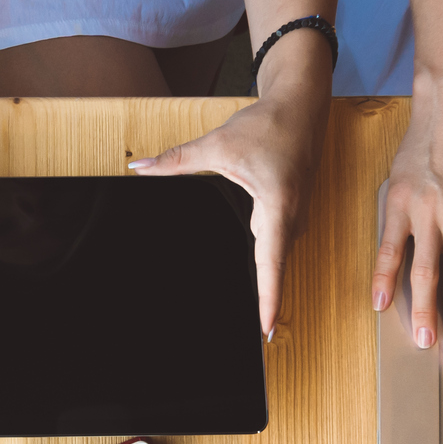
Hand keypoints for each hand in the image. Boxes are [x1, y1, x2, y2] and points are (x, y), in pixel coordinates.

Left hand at [128, 89, 321, 339]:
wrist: (302, 106)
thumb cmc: (268, 124)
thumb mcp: (217, 145)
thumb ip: (176, 161)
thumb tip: (140, 169)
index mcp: (277, 207)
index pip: (271, 263)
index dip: (269, 299)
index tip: (266, 329)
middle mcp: (292, 219)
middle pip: (275, 268)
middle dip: (266, 302)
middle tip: (255, 337)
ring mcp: (296, 218)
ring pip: (278, 258)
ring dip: (268, 284)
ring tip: (258, 317)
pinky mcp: (292, 213)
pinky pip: (279, 246)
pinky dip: (269, 264)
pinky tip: (259, 277)